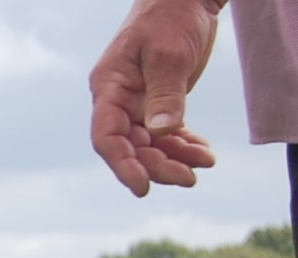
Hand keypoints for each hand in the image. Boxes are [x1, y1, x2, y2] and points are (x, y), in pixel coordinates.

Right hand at [89, 0, 225, 196]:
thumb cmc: (170, 17)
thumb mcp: (169, 54)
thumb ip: (165, 94)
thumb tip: (162, 133)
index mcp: (110, 88)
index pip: (107, 136)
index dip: (122, 164)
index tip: (143, 186)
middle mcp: (119, 100)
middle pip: (131, 146)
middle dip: (158, 165)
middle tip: (189, 178)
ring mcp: (139, 102)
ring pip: (151, 143)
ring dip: (174, 159)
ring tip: (204, 164)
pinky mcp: (160, 100)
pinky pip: (168, 133)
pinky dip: (184, 145)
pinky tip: (202, 152)